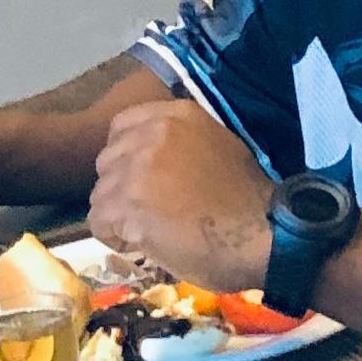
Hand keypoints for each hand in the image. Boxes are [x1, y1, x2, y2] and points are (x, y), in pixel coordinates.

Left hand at [88, 89, 275, 292]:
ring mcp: (137, 169)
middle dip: (120, 187)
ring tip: (149, 231)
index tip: (141, 178)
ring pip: (100, 194)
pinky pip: (99, 222)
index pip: (121, 125)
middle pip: (106, 161)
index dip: (126, 155)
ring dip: (118, 216)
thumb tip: (157, 159)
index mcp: (177, 115)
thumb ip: (183, 143)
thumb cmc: (249, 200)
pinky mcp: (127, 205)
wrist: (263, 235)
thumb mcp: (218, 147)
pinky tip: (143, 245)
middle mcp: (152, 134)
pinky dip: (116, 238)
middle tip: (147, 211)